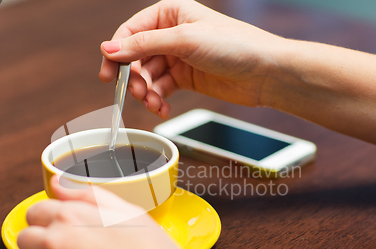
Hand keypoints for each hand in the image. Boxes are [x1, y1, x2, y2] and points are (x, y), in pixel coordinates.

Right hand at [99, 0, 284, 118]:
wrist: (266, 73)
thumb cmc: (234, 46)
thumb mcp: (185, 41)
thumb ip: (144, 45)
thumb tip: (109, 49)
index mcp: (170, 13)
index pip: (131, 31)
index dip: (117, 52)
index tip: (109, 74)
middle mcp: (171, 34)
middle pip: (136, 57)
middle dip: (134, 77)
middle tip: (137, 93)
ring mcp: (178, 57)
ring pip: (148, 76)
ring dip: (147, 92)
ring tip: (154, 104)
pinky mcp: (185, 78)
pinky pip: (161, 89)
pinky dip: (158, 100)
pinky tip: (161, 108)